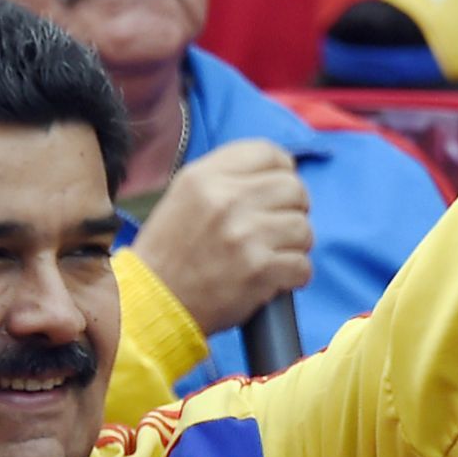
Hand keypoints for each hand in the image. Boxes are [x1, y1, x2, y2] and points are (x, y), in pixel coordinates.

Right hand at [130, 140, 312, 334]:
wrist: (153, 303)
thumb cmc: (168, 253)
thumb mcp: (182, 197)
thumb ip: (224, 178)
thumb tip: (276, 173)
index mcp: (204, 178)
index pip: (268, 153)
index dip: (280, 171)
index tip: (275, 191)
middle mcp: (226, 201)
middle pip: (294, 188)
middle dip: (292, 209)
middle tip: (274, 227)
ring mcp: (245, 236)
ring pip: (303, 228)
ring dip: (293, 245)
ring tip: (270, 255)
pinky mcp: (260, 271)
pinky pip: (303, 265)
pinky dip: (293, 275)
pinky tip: (271, 278)